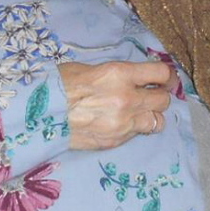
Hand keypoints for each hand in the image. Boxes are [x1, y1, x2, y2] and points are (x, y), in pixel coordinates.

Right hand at [58, 60, 175, 150]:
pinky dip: (135, 128)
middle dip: (160, 96)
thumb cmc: (61, 85)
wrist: (42, 116)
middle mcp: (127, 98)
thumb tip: (132, 78)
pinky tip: (122, 123)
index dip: (167, 76)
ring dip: (152, 115)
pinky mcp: (117, 141)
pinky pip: (137, 134)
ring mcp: (124, 123)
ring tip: (141, 112)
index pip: (160, 74)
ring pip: (157, 121)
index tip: (166, 79)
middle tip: (152, 94)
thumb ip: (116, 75)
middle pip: (164, 99)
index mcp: (120, 74)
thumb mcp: (90, 69)